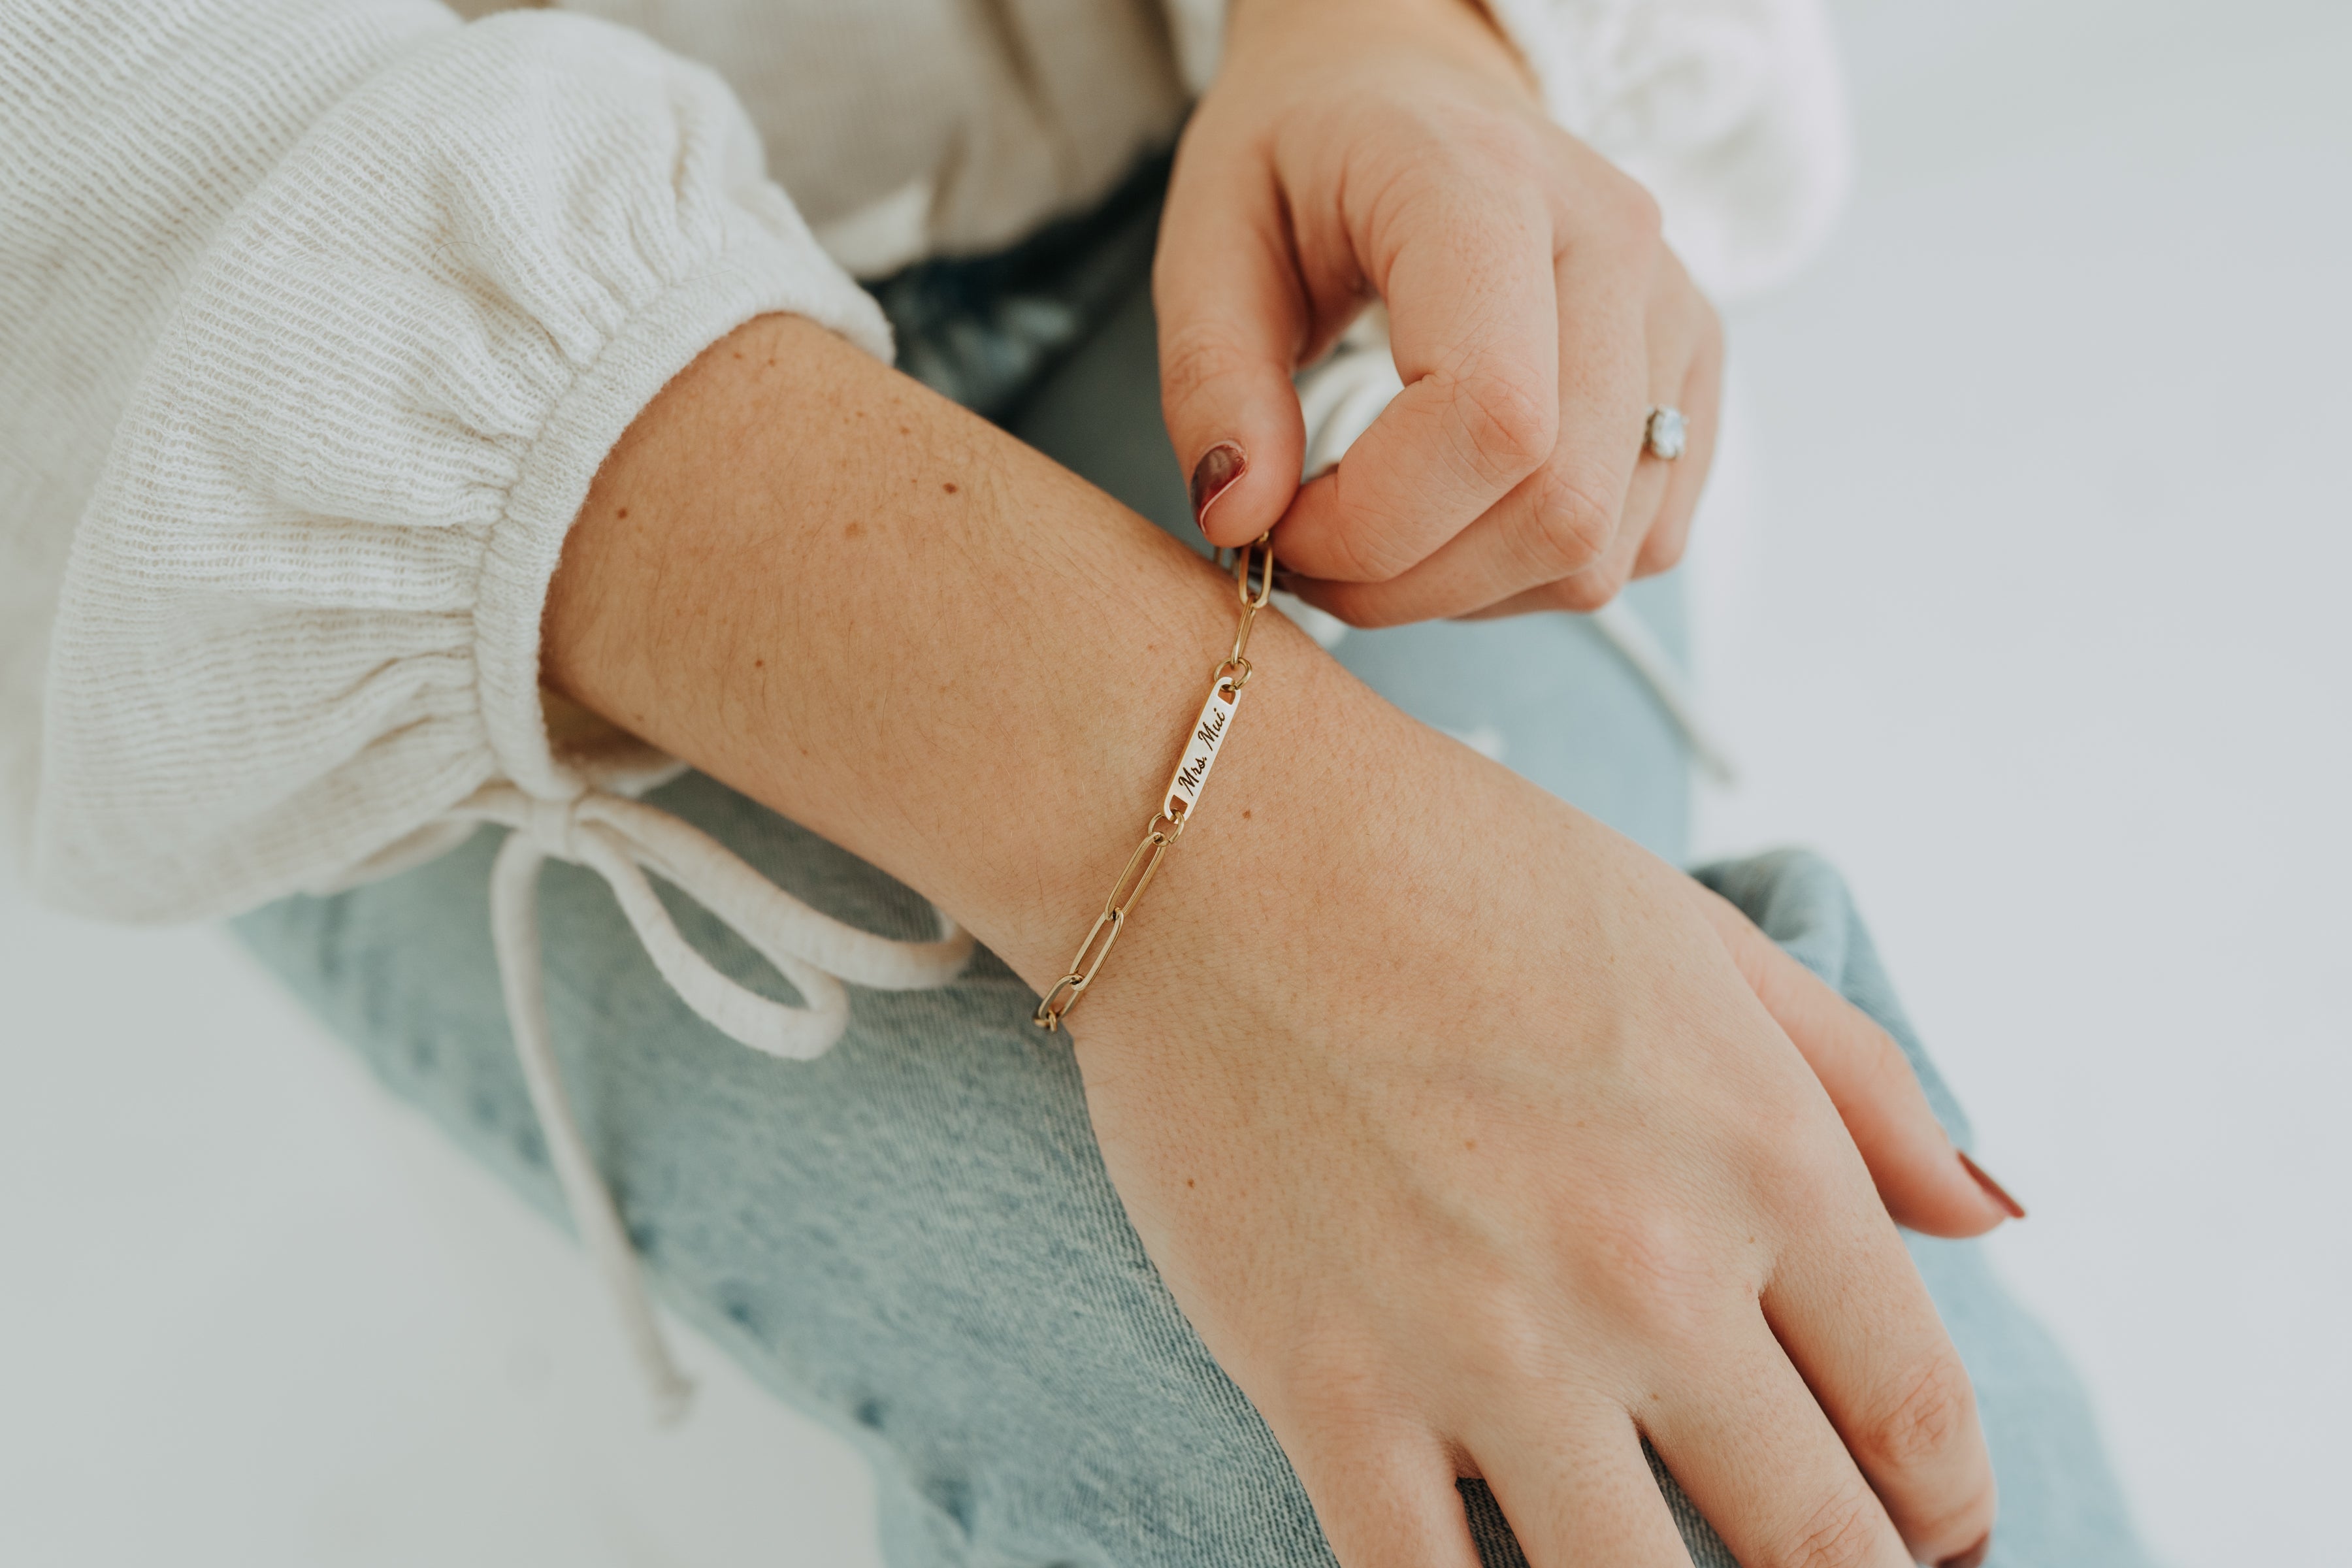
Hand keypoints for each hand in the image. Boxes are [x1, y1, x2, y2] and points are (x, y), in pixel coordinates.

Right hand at [1078, 740, 2004, 1567]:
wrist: (1216, 838)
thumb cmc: (1461, 866)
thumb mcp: (1702, 940)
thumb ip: (1865, 1085)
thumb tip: (1990, 1218)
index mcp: (1765, 1163)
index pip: (1921, 1425)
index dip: (1947, 1515)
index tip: (1927, 1534)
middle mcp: (1651, 1277)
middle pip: (1816, 1548)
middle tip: (1814, 1565)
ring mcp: (1485, 1350)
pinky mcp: (1328, 1389)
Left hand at [1157, 0, 1720, 624]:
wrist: (1406, 86)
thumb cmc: (1303, 154)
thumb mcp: (1206, 237)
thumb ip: (1211, 379)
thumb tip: (1241, 516)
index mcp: (1484, 184)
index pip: (1491, 415)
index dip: (1374, 523)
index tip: (1274, 527)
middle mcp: (1613, 243)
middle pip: (1557, 503)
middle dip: (1408, 579)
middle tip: (1307, 553)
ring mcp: (1672, 313)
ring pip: (1600, 546)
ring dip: (1465, 589)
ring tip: (1374, 531)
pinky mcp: (1692, 377)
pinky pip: (1638, 542)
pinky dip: (1530, 574)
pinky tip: (1452, 520)